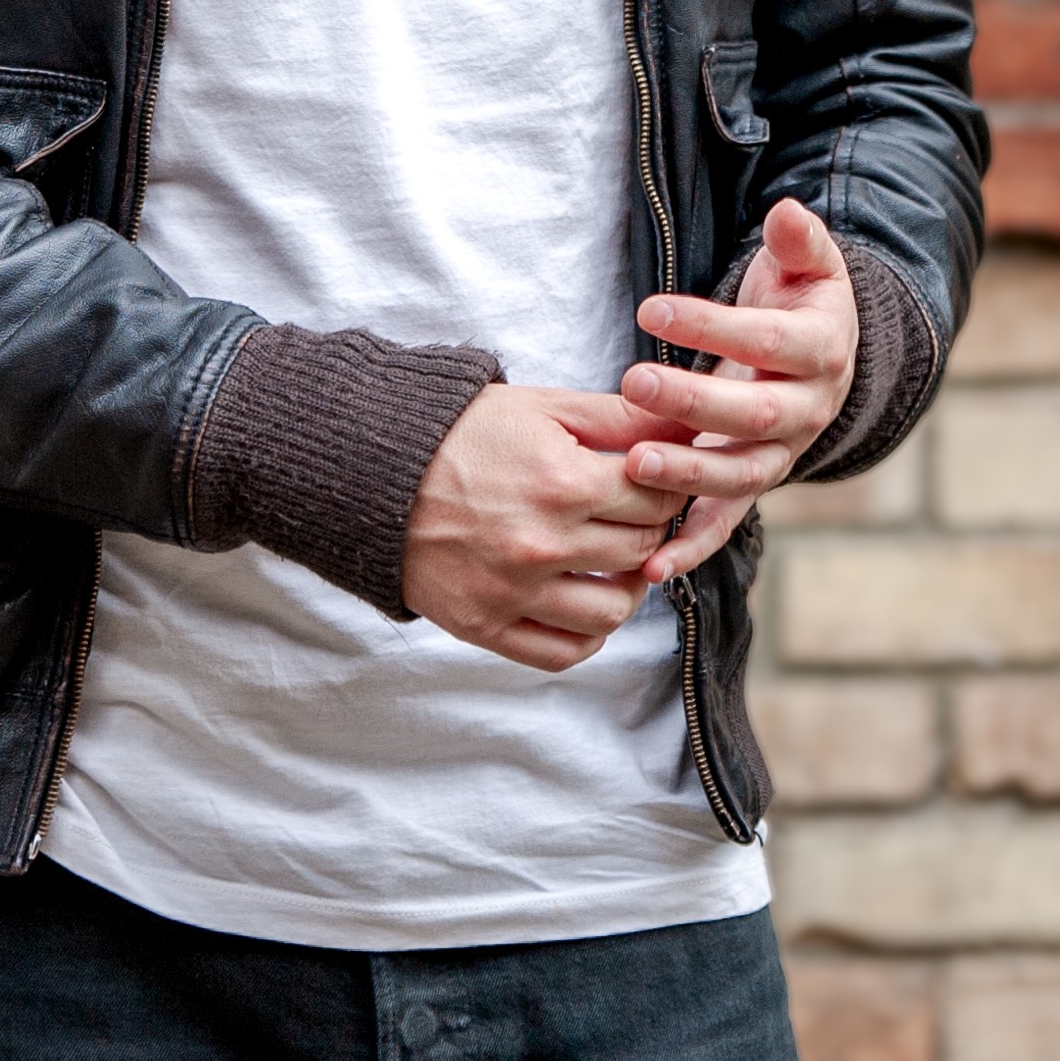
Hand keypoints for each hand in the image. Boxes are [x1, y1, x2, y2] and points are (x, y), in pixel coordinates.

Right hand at [403, 383, 687, 672]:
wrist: (372, 471)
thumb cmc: (462, 432)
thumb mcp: (542, 407)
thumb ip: (619, 418)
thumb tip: (687, 424)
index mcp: (560, 483)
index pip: (655, 499)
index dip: (664, 486)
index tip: (652, 480)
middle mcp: (541, 545)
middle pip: (640, 552)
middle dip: (649, 530)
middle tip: (634, 516)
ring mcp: (512, 592)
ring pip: (612, 612)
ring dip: (626, 587)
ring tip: (612, 562)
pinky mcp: (484, 626)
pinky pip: (563, 653)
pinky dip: (587, 636)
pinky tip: (583, 601)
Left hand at [621, 198, 857, 584]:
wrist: (819, 354)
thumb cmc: (799, 300)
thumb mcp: (808, 263)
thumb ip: (800, 240)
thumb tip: (786, 213)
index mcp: (820, 351)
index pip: (771, 340)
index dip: (715, 326)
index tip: (653, 306)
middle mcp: (808, 410)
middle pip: (756, 413)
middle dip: (695, 401)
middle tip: (634, 379)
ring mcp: (781, 455)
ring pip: (741, 474)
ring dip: (688, 474)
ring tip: (633, 464)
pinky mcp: (752, 485)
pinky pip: (725, 522)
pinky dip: (691, 548)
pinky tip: (649, 567)